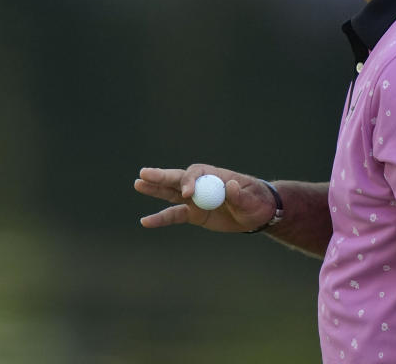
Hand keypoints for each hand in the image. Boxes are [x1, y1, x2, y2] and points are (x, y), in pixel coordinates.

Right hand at [134, 165, 276, 232]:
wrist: (257, 213)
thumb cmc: (257, 202)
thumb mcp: (252, 200)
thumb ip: (240, 195)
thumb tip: (230, 186)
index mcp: (215, 175)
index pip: (197, 174)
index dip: (190, 182)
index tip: (188, 194)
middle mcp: (201, 184)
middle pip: (178, 178)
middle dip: (161, 177)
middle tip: (143, 174)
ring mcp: (195, 199)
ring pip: (171, 193)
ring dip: (155, 189)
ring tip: (138, 183)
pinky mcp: (194, 214)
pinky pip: (174, 216)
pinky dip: (160, 219)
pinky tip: (145, 222)